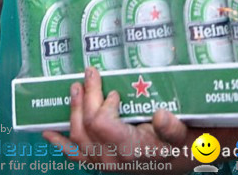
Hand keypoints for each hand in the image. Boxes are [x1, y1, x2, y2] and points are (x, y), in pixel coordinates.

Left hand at [43, 67, 195, 172]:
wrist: (188, 161)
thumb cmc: (188, 144)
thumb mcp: (188, 134)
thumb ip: (174, 128)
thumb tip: (160, 115)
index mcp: (132, 150)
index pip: (101, 124)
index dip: (102, 104)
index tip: (114, 91)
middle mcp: (114, 160)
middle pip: (85, 127)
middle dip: (84, 98)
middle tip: (90, 73)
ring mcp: (105, 164)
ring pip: (77, 139)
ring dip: (72, 112)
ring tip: (73, 89)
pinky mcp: (103, 162)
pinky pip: (77, 155)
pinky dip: (61, 143)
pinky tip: (49, 133)